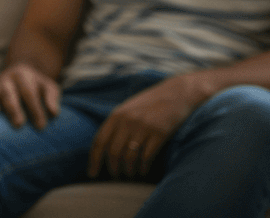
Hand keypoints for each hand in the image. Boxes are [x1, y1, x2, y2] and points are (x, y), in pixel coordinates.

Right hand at [0, 62, 60, 129]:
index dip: (35, 109)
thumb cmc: (37, 86)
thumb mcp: (48, 86)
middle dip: (14, 109)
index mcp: (23, 76)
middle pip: (10, 94)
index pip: (29, 93)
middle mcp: (6, 79)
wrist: (22, 71)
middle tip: (19, 124)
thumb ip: (51, 97)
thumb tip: (54, 113)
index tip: (41, 126)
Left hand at [88, 75, 206, 180]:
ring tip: (130, 174)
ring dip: (128, 170)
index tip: (92, 173)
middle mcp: (127, 121)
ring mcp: (143, 127)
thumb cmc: (150, 103)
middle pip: (113, 152)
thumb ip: (116, 124)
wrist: (176, 93)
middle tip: (116, 176)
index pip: (99, 141)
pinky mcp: (159, 133)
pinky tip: (143, 170)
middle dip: (113, 168)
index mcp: (116, 115)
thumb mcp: (128, 109)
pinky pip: (146, 156)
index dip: (94, 160)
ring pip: (129, 157)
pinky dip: (143, 167)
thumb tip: (104, 148)